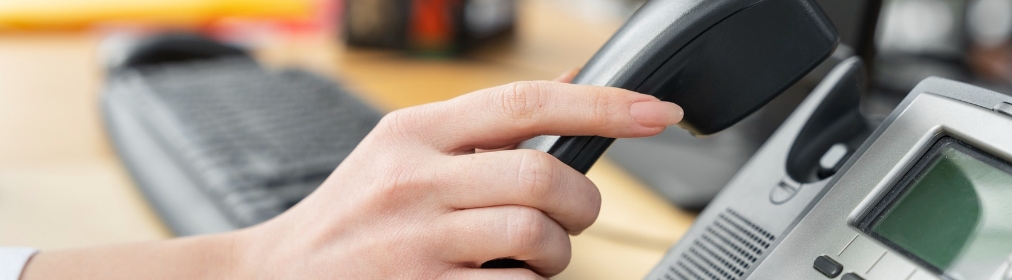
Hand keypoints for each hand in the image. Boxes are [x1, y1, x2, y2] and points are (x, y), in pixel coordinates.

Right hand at [235, 73, 682, 278]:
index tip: (658, 113)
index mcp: (414, 132)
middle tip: (569, 217)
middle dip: (578, 203)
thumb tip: (570, 94)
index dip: (605, 105)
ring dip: (556, 254)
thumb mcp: (401, 153)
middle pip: (543, 175)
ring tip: (533, 259)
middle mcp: (412, 180)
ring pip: (535, 235)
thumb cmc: (353, 219)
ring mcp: (413, 241)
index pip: (527, 102)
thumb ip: (479, 129)